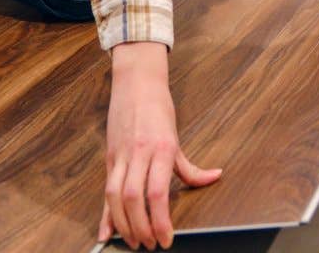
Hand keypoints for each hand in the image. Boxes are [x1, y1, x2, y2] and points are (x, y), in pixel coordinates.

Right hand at [99, 41, 222, 249]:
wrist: (136, 82)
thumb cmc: (158, 107)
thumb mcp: (177, 138)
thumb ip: (191, 167)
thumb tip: (214, 178)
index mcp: (161, 149)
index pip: (157, 192)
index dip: (160, 220)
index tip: (166, 239)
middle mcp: (139, 153)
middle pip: (134, 198)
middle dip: (140, 227)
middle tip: (149, 245)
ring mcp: (121, 155)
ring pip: (115, 195)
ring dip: (123, 224)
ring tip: (133, 242)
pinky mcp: (109, 157)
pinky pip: (105, 189)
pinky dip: (104, 214)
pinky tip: (105, 232)